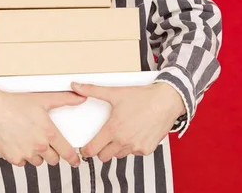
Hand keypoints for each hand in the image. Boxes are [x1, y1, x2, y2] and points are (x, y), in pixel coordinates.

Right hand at [0, 85, 85, 166]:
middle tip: (45, 142)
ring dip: (37, 154)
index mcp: (48, 132)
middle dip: (52, 152)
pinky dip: (22, 155)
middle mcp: (39, 146)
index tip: (75, 161)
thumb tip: (81, 98)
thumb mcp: (43, 99)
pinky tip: (18, 141)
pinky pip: (23, 162)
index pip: (66, 152)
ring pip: (38, 161)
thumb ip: (65, 99)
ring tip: (29, 138)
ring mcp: (26, 153)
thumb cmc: (16, 103)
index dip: (72, 158)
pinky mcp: (13, 158)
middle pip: (53, 159)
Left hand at [71, 81, 185, 161]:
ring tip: (120, 133)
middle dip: (101, 149)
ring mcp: (136, 147)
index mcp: (113, 129)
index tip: (85, 147)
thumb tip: (75, 85)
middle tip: (103, 138)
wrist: (166, 101)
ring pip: (119, 155)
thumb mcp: (115, 92)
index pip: (92, 149)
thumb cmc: (141, 97)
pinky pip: (134, 153)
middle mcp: (123, 141)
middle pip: (104, 156)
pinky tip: (134, 133)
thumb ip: (92, 90)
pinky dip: (131, 146)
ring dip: (116, 148)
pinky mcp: (146, 149)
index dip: (86, 149)